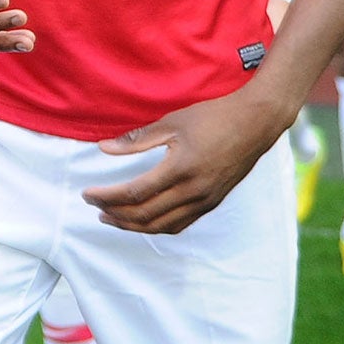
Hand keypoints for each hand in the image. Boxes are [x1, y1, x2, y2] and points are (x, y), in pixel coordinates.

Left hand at [83, 85, 292, 234]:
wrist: (255, 123)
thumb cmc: (213, 117)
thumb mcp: (172, 122)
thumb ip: (137, 139)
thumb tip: (103, 148)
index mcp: (180, 169)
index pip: (134, 194)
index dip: (107, 197)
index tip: (87, 194)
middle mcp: (193, 191)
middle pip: (145, 215)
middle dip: (114, 214)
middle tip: (93, 207)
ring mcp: (204, 200)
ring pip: (161, 226)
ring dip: (132, 226)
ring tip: (110, 218)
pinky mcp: (212, 203)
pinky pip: (179, 224)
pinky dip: (156, 227)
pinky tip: (142, 220)